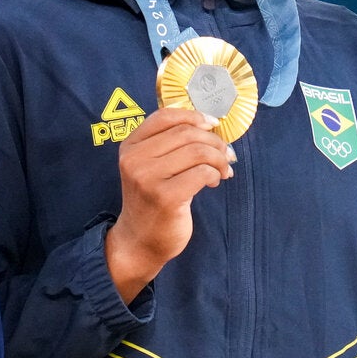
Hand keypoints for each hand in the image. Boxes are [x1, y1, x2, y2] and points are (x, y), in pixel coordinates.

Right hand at [106, 107, 233, 302]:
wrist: (139, 241)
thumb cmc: (152, 200)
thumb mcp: (150, 166)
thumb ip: (169, 144)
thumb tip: (209, 124)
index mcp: (130, 146)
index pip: (165, 116)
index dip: (194, 116)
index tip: (213, 125)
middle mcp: (134, 159)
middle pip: (186, 133)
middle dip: (214, 142)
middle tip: (226, 155)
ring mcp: (147, 178)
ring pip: (197, 151)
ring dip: (218, 159)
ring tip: (222, 171)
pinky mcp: (165, 197)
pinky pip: (202, 173)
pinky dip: (215, 174)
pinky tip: (213, 182)